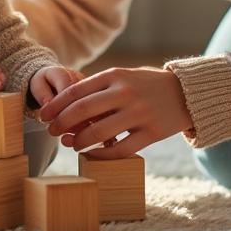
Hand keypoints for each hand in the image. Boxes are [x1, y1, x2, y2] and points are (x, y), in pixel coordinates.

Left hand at [37, 66, 192, 158]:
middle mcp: (126, 93)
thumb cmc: (147, 85)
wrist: (188, 93)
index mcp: (115, 75)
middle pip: (81, 112)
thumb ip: (98, 87)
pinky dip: (101, 155)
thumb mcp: (124, 76)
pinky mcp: (152, 133)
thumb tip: (63, 103)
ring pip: (98, 133)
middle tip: (51, 132)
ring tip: (71, 143)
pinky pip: (120, 149)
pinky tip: (91, 154)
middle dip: (60, 124)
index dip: (54, 106)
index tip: (43, 116)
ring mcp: (140, 113)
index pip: (75, 91)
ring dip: (78, 141)